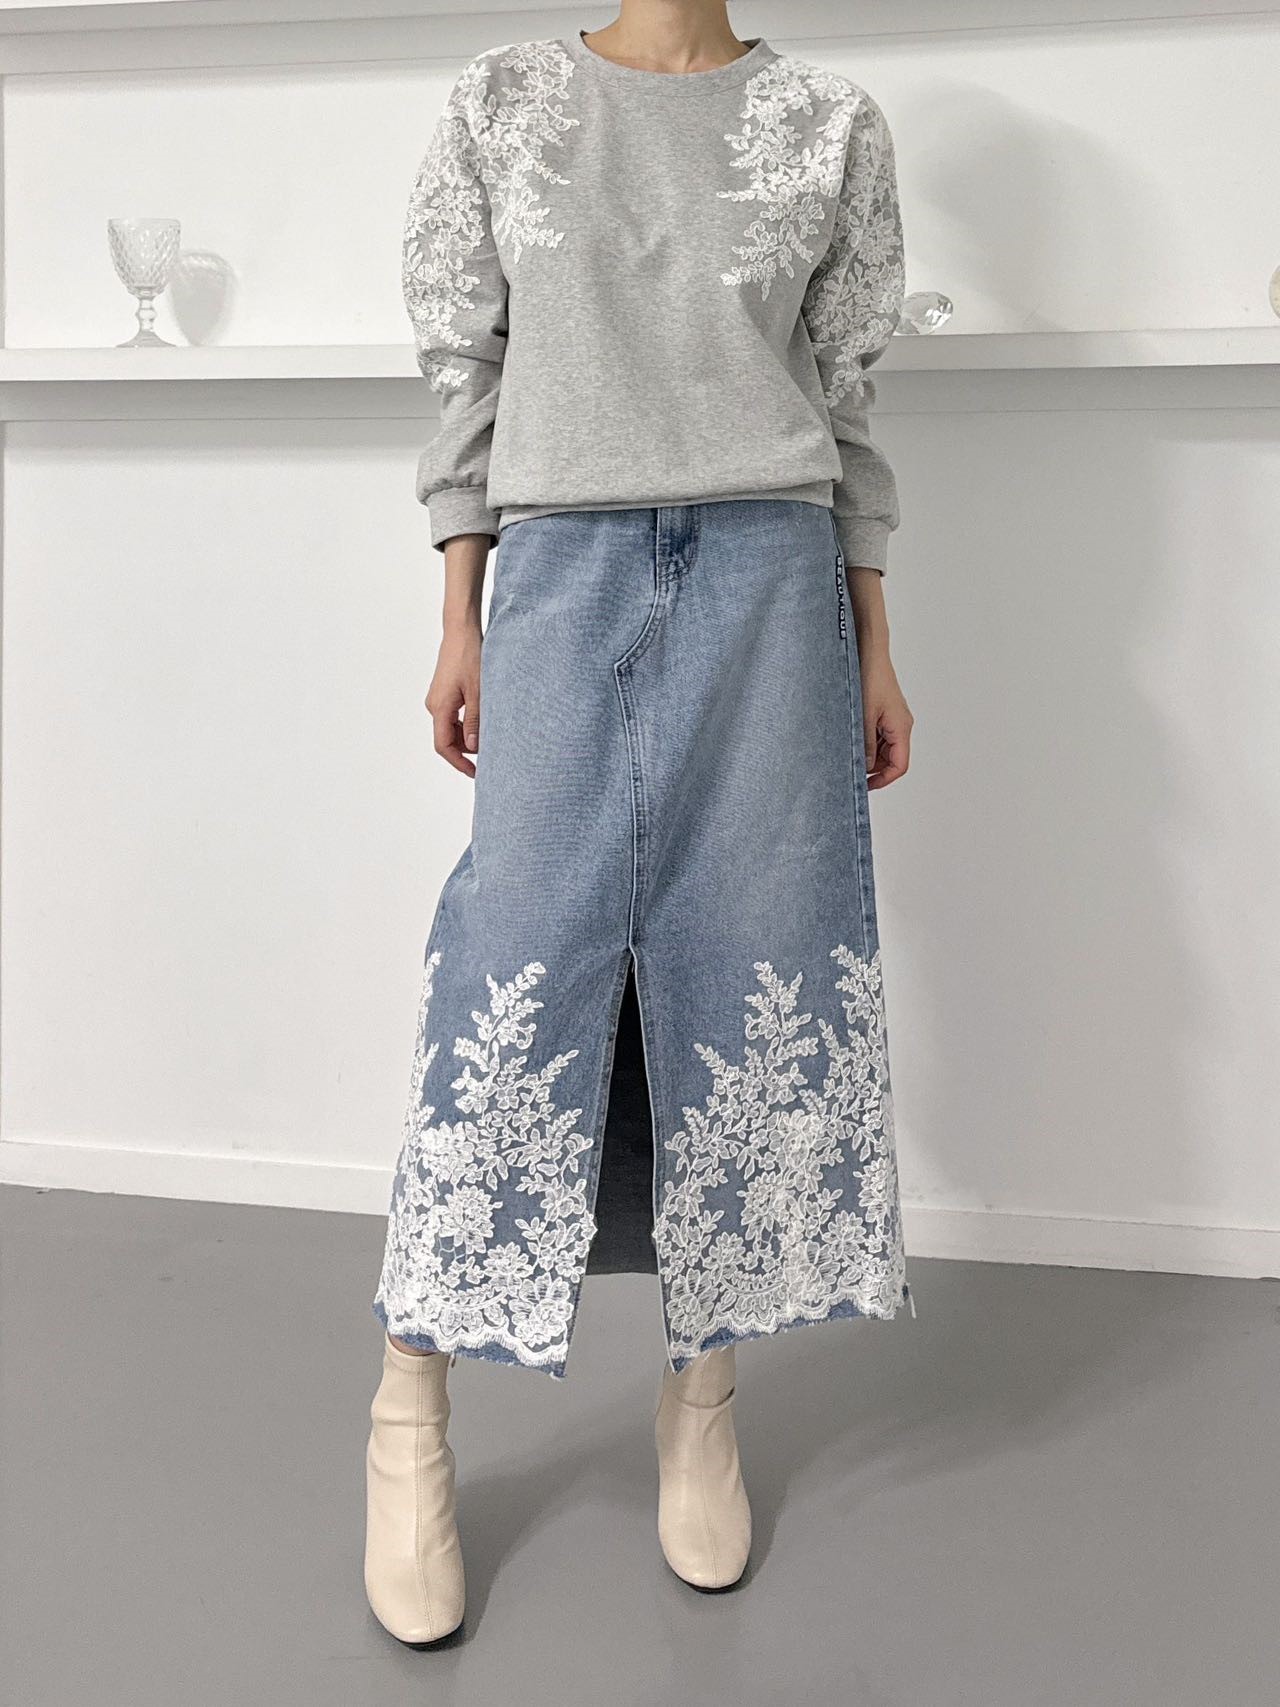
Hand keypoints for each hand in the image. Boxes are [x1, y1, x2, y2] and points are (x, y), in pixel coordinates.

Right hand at [427, 533, 488, 776]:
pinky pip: (454, 716)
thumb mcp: (479, 692)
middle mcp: (434, 705)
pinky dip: (468, 723)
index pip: (444, 746)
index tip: (476, 775)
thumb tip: (474, 748)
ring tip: (492, 738)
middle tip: (491, 758)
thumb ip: (476, 722)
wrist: (461, 631)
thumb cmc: (470, 657)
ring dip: (469, 736)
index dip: (459, 764)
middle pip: (448, 740)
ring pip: (452, 728)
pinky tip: (485, 721)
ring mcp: (438, 699)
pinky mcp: (444, 692)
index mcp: (440, 708)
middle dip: (467, 752)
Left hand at [845, 565, 911, 789]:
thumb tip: (861, 771)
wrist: (867, 649)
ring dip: (864, 754)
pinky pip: (875, 735)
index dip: (883, 780)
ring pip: (880, 749)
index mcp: (901, 727)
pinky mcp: (881, 712)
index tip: (863, 786)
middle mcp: (899, 724)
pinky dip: (862, 741)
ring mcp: (891, 718)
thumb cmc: (867, 677)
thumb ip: (863, 746)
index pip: (899, 766)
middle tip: (847, 769)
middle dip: (871, 768)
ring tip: (843, 750)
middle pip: (890, 760)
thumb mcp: (862, 716)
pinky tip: (846, 736)